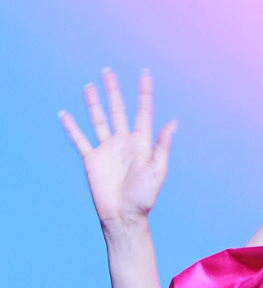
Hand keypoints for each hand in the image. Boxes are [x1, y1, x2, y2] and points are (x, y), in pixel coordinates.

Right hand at [59, 70, 175, 229]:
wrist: (123, 216)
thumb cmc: (144, 196)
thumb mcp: (157, 169)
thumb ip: (162, 145)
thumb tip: (173, 122)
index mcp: (141, 142)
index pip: (143, 111)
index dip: (144, 92)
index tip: (144, 73)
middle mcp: (123, 142)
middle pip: (117, 109)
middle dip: (113, 90)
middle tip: (108, 71)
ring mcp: (106, 149)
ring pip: (98, 120)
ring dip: (93, 103)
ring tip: (89, 86)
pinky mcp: (92, 160)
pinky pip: (80, 139)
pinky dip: (71, 127)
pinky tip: (64, 114)